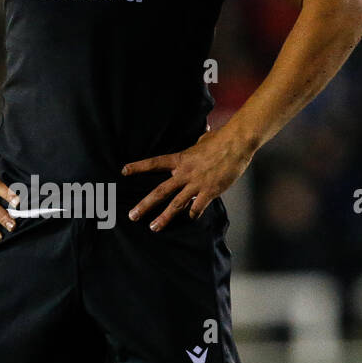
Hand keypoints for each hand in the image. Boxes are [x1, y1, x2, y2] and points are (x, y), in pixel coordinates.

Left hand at [122, 126, 252, 231]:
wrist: (237, 143)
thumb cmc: (222, 139)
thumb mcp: (204, 139)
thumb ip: (199, 142)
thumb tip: (203, 135)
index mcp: (180, 159)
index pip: (154, 163)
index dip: (138, 167)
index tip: (124, 171)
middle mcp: (184, 173)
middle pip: (160, 191)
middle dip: (144, 205)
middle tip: (132, 216)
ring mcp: (196, 183)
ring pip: (175, 204)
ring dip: (164, 217)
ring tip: (153, 227)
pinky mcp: (210, 191)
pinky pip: (197, 207)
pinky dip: (192, 214)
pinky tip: (190, 218)